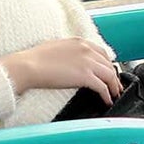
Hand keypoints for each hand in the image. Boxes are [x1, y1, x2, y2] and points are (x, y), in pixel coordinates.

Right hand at [1, 39, 121, 104]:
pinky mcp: (85, 76)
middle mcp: (86, 49)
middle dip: (114, 77)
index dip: (108, 64)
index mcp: (79, 42)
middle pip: (109, 64)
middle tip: (115, 86)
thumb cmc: (34, 59)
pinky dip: (108, 95)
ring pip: (110, 75)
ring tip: (115, 95)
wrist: (27, 66)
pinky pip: (103, 87)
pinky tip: (107, 101)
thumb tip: (73, 62)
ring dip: (114, 87)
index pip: (102, 53)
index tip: (109, 73)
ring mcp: (87, 62)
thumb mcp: (56, 48)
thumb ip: (69, 52)